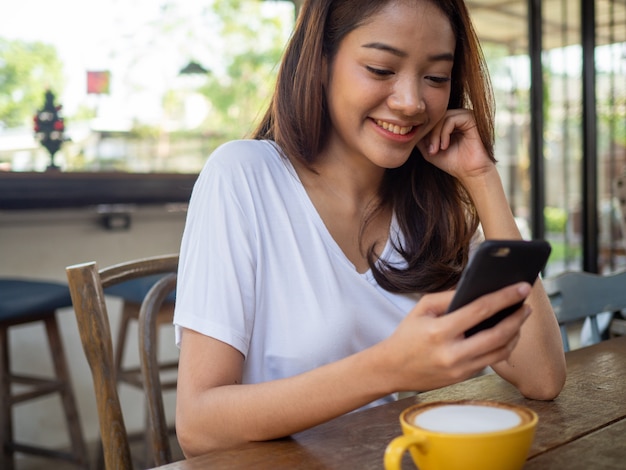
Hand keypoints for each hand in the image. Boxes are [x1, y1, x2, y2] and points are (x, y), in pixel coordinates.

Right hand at [379, 282, 531, 391]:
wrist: (391, 369)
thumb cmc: (407, 335)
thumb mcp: (421, 309)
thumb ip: (448, 297)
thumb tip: (477, 288)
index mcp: (439, 331)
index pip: (480, 310)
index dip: (504, 297)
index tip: (521, 287)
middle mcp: (452, 352)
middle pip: (497, 334)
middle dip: (517, 318)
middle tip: (526, 305)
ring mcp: (459, 369)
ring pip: (500, 351)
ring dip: (515, 334)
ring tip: (519, 319)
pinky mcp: (463, 378)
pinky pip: (491, 361)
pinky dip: (503, 346)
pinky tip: (506, 334)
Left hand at [417, 109, 494, 182]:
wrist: (470, 172)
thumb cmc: (451, 162)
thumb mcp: (429, 150)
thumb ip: (420, 140)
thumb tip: (406, 129)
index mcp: (448, 122)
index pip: (430, 119)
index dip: (424, 133)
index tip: (425, 149)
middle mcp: (456, 116)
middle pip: (435, 117)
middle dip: (429, 134)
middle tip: (430, 150)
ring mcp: (464, 115)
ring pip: (442, 117)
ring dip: (435, 135)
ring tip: (436, 150)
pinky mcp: (470, 118)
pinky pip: (451, 119)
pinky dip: (444, 133)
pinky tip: (444, 146)